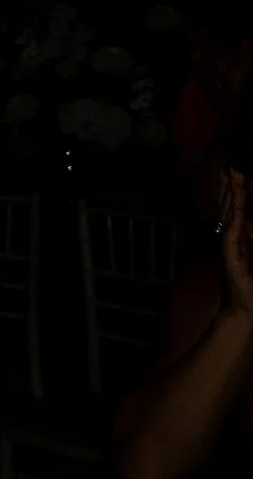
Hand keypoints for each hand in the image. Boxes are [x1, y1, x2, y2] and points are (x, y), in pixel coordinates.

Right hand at [218, 170, 250, 315]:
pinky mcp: (231, 259)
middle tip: (229, 169)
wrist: (245, 310)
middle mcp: (232, 240)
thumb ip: (251, 238)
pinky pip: (231, 236)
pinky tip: (234, 209)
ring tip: (231, 181)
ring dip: (230, 199)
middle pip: (228, 209)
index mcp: (239, 238)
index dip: (234, 192)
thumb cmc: (251, 287)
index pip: (235, 210)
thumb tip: (247, 220)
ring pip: (228, 218)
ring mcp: (229, 248)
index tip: (234, 174)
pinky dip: (232, 221)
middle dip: (230, 189)